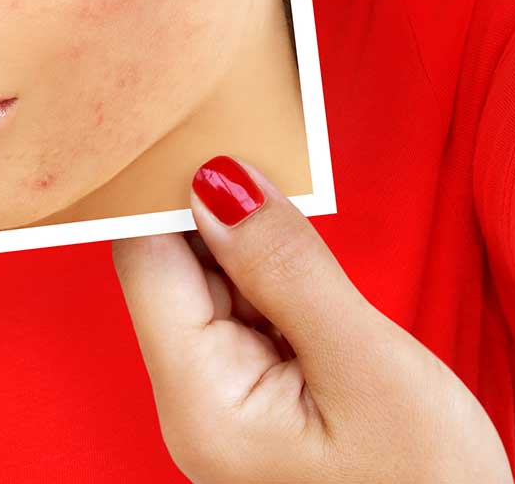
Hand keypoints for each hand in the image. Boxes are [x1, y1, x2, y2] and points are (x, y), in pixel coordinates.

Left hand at [112, 156, 511, 483]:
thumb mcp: (369, 369)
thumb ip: (286, 268)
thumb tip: (216, 179)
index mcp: (198, 401)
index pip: (146, 257)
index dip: (167, 180)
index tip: (201, 110)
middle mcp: (191, 403)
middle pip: (172, 265)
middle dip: (209, 195)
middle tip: (251, 116)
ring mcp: (221, 405)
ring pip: (209, 281)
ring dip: (242, 227)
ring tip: (277, 159)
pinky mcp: (256, 402)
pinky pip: (243, 311)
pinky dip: (265, 267)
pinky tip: (292, 230)